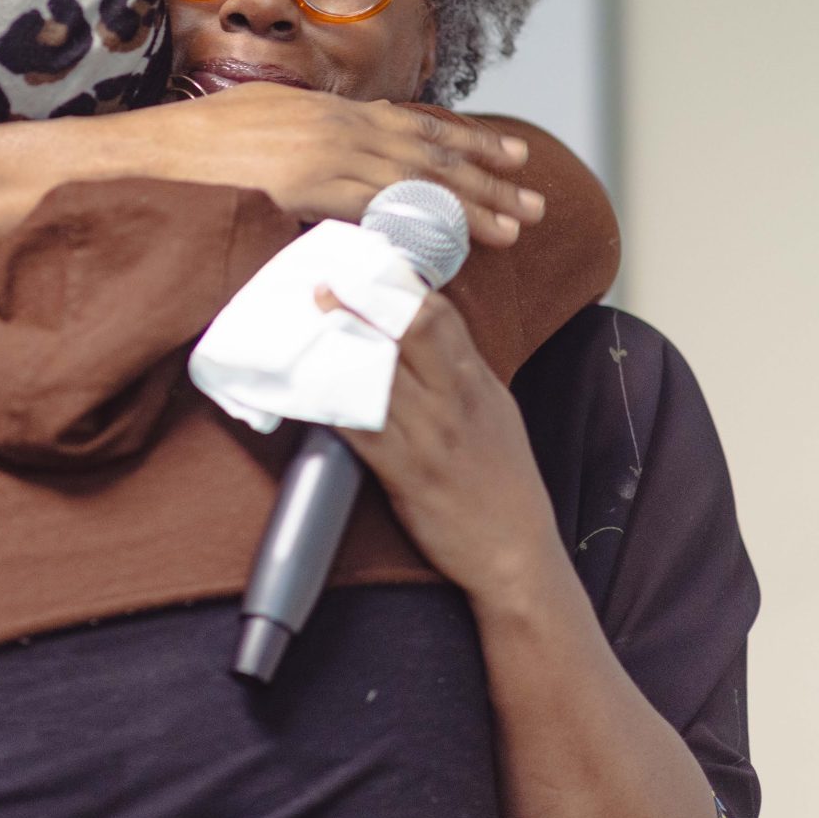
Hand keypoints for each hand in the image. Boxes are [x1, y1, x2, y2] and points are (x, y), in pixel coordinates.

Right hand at [120, 82, 543, 246]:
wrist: (133, 158)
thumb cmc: (178, 155)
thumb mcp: (247, 134)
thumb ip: (293, 148)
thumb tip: (319, 169)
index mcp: (318, 109)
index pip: (407, 122)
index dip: (460, 140)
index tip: (504, 153)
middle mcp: (328, 122)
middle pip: (425, 148)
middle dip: (485, 173)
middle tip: (534, 192)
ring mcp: (318, 151)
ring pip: (415, 179)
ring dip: (470, 204)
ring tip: (517, 226)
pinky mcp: (304, 184)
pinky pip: (376, 207)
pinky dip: (417, 225)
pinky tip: (452, 247)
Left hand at [331, 287, 562, 599]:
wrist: (516, 552)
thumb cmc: (504, 481)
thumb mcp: (494, 411)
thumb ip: (460, 371)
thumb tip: (424, 335)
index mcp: (476, 381)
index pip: (440, 316)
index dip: (400, 286)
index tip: (366, 266)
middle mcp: (454, 399)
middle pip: (410, 330)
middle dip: (363, 302)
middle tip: (323, 285)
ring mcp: (429, 435)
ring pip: (378, 374)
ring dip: (336, 347)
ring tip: (303, 327)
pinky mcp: (405, 472)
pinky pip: (359, 428)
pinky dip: (330, 405)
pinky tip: (304, 390)